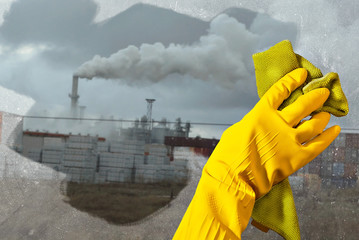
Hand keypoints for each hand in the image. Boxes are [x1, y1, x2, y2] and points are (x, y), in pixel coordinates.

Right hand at [204, 68, 340, 197]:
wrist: (233, 177)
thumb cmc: (228, 154)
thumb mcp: (236, 130)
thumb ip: (252, 123)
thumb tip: (259, 124)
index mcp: (261, 113)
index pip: (279, 90)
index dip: (292, 80)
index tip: (302, 74)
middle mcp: (279, 123)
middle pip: (303, 104)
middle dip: (315, 96)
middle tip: (323, 93)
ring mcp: (290, 140)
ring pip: (314, 123)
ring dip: (322, 116)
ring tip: (326, 113)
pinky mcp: (297, 157)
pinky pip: (318, 145)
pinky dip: (328, 137)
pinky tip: (334, 130)